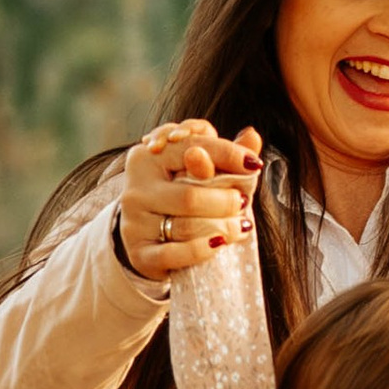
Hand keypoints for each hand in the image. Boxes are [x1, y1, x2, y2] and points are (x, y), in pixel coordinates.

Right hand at [117, 122, 261, 280]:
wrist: (151, 240)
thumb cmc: (181, 198)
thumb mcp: (199, 171)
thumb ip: (224, 156)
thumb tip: (252, 135)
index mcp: (148, 157)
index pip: (190, 148)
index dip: (226, 155)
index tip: (253, 164)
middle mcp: (137, 187)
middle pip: (189, 195)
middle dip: (225, 201)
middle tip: (244, 203)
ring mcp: (135, 222)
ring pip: (185, 226)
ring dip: (223, 227)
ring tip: (240, 226)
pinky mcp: (139, 253)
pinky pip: (174, 254)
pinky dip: (202, 250)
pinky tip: (219, 244)